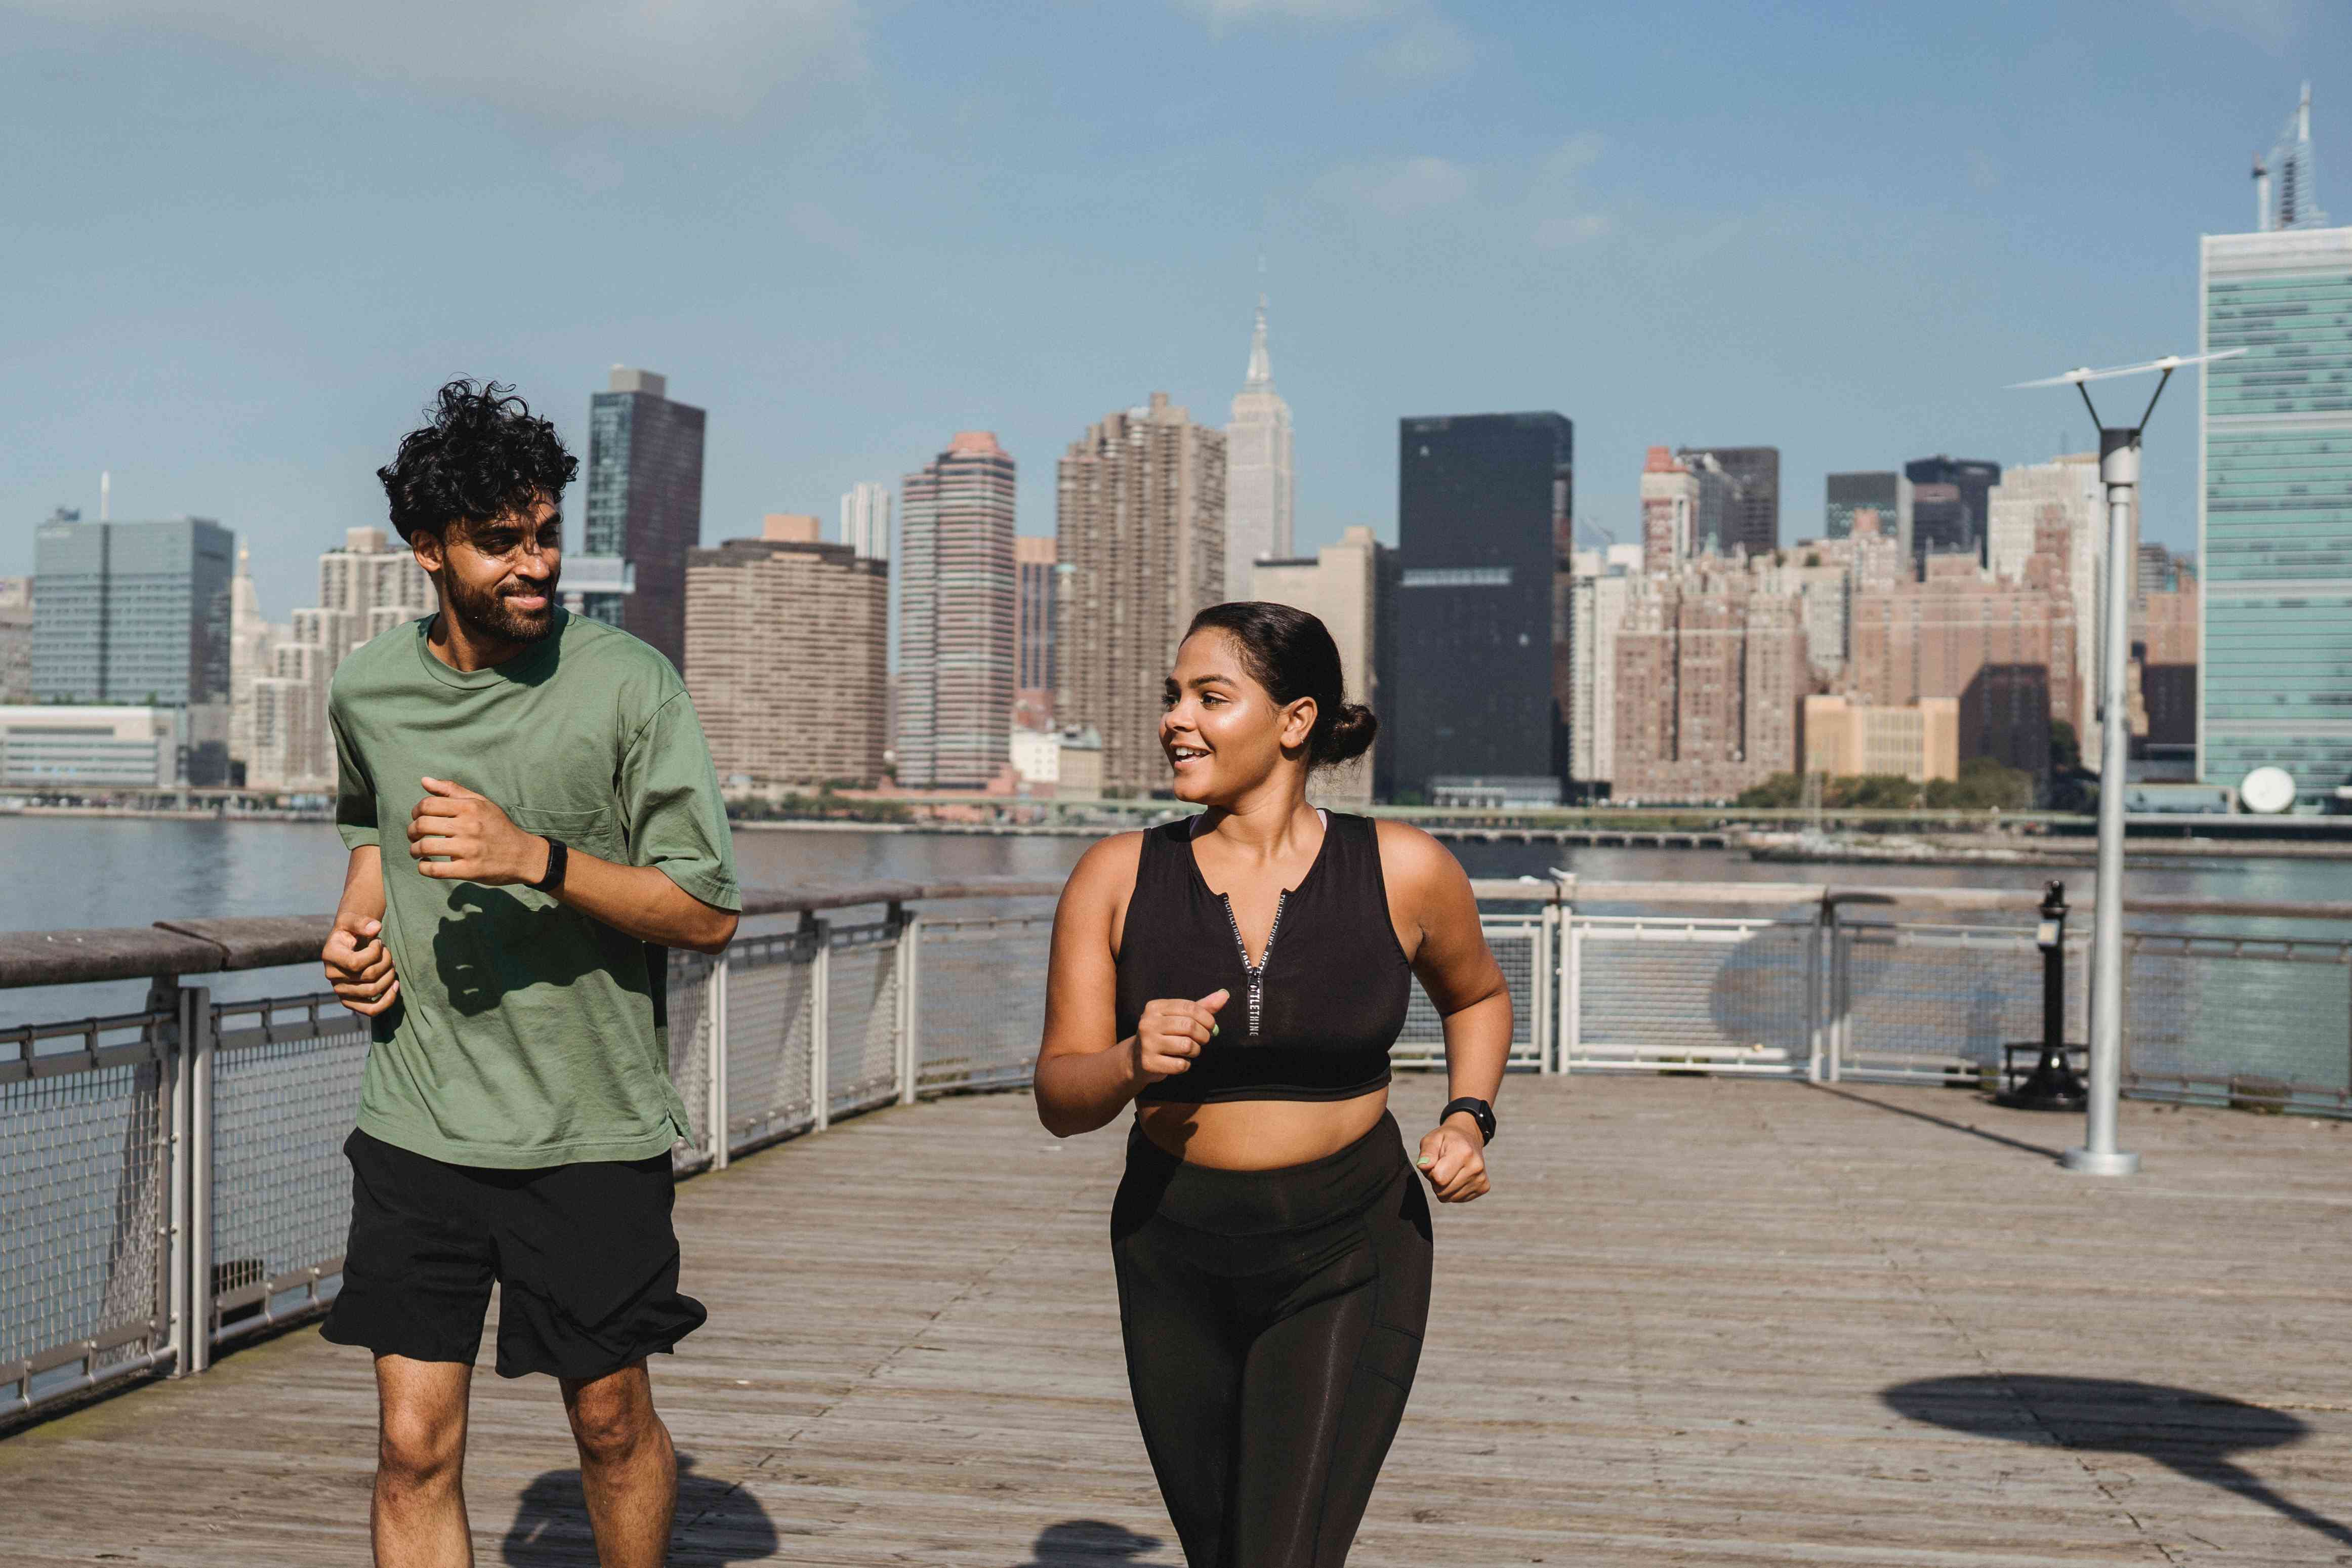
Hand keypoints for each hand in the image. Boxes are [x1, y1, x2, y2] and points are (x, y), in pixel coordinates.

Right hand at [323, 911, 399, 1017]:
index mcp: (330, 956)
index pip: (356, 963)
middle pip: (368, 977)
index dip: (375, 953)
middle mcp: (332, 976)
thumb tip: (376, 928)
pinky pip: (371, 1010)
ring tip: (391, 964)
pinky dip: (388, 1000)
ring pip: (373, 991)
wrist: (348, 944)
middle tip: (388, 952)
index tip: (379, 942)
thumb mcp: (352, 920)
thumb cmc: (351, 930)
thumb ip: (362, 922)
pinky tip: (395, 986)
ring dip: (389, 976)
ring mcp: (340, 991)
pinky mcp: (350, 1001)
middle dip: (386, 962)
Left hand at [407, 777, 548, 885]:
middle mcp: (469, 826)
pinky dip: (423, 868)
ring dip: (414, 850)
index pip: (427, 805)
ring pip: (425, 847)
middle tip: (413, 836)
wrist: (523, 855)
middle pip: (422, 825)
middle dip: (411, 832)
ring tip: (417, 851)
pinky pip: (435, 870)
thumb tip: (424, 781)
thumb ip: (452, 791)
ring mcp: (469, 849)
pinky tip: (425, 865)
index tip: (417, 818)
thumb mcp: (481, 803)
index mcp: (470, 807)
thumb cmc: (498, 827)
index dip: (415, 811)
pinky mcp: (469, 870)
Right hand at [1129, 990, 1227, 1086]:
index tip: (1211, 1025)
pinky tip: (1178, 1061)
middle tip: (1203, 1040)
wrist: (1136, 1058)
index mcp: (1155, 1007)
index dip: (1207, 1017)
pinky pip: (1180, 1065)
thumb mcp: (1179, 1017)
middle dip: (1203, 1035)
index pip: (1189, 1007)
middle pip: (1189, 1026)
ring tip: (1189, 1050)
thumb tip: (1224, 994)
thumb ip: (1202, 1007)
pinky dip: (1185, 1065)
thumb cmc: (1164, 1034)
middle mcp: (1148, 1023)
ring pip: (1187, 1046)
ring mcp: (1147, 1043)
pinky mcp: (1149, 1063)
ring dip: (1196, 1050)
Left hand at [1415, 1116, 1489, 1203]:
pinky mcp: (1483, 1188)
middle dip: (1436, 1181)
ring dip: (1444, 1187)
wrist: (1468, 1138)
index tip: (1435, 1162)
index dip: (1431, 1173)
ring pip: (1449, 1197)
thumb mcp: (1432, 1139)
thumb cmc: (1447, 1139)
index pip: (1439, 1178)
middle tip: (1441, 1166)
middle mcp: (1476, 1167)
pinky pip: (1457, 1199)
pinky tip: (1457, 1176)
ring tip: (1449, 1170)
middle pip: (1443, 1191)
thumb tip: (1423, 1166)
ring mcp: (1481, 1179)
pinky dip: (1453, 1190)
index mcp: (1464, 1152)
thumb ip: (1426, 1153)